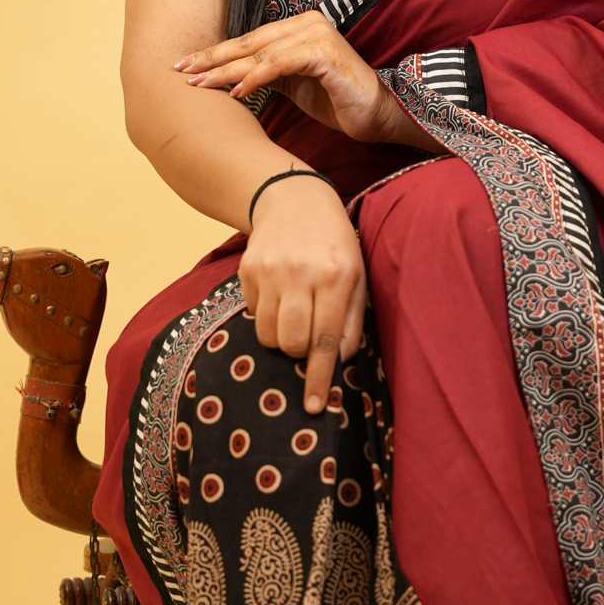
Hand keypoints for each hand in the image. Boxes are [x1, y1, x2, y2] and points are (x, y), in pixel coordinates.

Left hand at [174, 12, 400, 145]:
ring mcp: (317, 35)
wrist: (378, 116)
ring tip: (200, 85)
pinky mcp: (324, 53)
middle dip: (212, 58)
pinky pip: (280, 65)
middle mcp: (307, 24)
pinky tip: (237, 92)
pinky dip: (256, 78)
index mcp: (299, 28)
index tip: (186, 66)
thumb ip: (266, 74)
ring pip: (260, 53)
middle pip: (249, 42)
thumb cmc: (337, 101)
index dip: (217, 54)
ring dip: (227, 70)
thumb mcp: (294, 85)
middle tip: (181, 70)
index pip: (249, 41)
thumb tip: (228, 78)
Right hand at [241, 180, 366, 409]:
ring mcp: (269, 272)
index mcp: (335, 276)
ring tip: (294, 312)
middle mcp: (300, 274)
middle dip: (298, 351)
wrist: (293, 199)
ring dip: (281, 337)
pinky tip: (279, 292)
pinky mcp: (247, 270)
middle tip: (307, 336)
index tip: (313, 405)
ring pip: (268, 335)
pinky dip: (267, 315)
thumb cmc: (334, 244)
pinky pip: (254, 315)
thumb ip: (350, 320)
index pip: (325, 339)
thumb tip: (339, 360)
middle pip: (290, 342)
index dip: (318, 376)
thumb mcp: (356, 274)